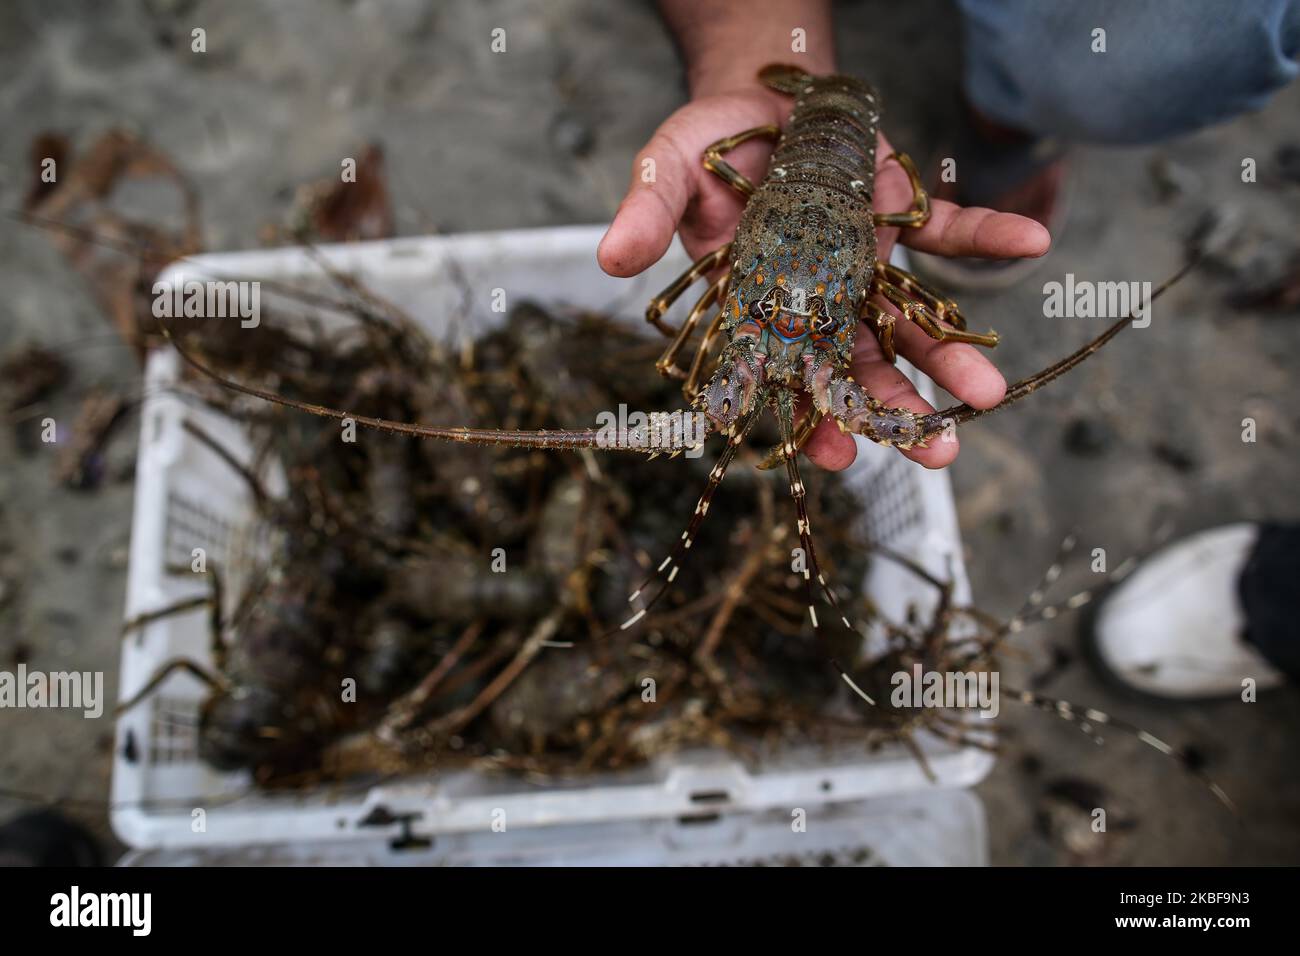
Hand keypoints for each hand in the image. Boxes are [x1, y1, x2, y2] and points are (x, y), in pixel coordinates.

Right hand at [598, 92, 1050, 469]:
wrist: (759, 97)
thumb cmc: (708, 144)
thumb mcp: (669, 167)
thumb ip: (649, 211)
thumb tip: (608, 257)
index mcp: (759, 305)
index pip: (784, 374)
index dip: (811, 414)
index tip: (837, 456)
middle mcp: (818, 298)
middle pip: (860, 364)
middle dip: (896, 410)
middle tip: (939, 454)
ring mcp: (865, 262)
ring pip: (910, 320)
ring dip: (949, 354)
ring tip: (985, 394)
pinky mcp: (900, 215)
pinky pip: (950, 229)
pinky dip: (988, 237)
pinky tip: (1033, 243)